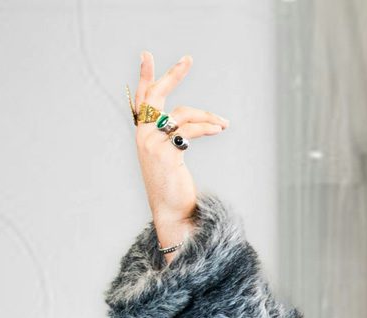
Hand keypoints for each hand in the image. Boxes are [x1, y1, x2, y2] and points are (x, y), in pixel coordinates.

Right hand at [130, 51, 229, 237]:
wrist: (172, 212)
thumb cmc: (173, 186)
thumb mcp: (171, 156)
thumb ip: (174, 136)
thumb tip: (196, 121)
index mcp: (144, 134)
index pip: (143, 99)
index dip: (145, 77)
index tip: (147, 55)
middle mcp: (143, 136)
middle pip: (157, 96)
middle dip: (173, 75)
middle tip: (188, 59)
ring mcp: (151, 143)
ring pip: (182, 114)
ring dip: (207, 117)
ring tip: (223, 123)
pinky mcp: (165, 152)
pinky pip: (189, 130)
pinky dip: (206, 127)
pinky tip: (218, 129)